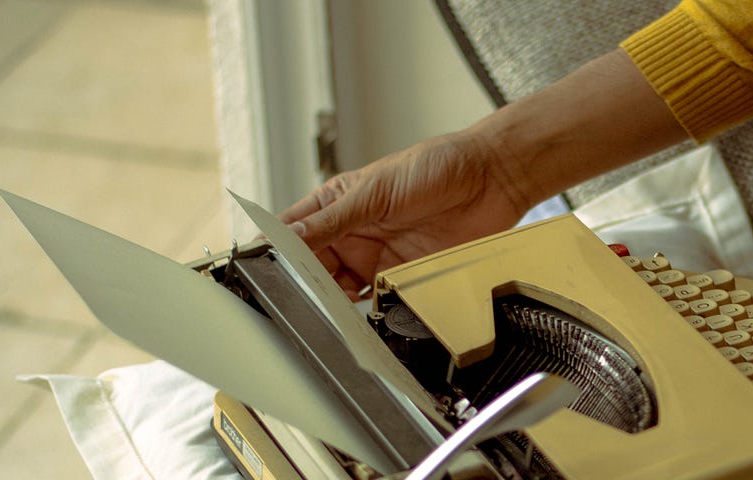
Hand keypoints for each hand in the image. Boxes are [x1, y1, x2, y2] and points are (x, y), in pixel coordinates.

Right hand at [279, 130, 534, 298]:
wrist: (491, 180)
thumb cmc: (437, 166)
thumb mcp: (377, 190)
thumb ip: (334, 217)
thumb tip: (290, 235)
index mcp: (337, 204)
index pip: (293, 231)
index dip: (275, 250)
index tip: (261, 269)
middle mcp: (353, 233)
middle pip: (312, 267)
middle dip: (302, 283)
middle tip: (295, 297)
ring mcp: (378, 256)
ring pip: (340, 289)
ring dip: (331, 301)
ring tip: (322, 311)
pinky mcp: (404, 276)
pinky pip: (377, 301)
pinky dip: (366, 311)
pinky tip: (357, 317)